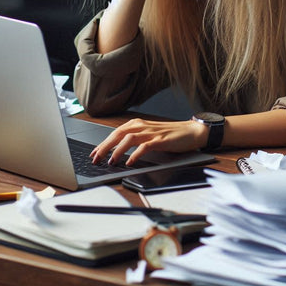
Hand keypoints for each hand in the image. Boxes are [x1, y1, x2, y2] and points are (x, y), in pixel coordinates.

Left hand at [90, 118, 207, 165]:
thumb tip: (118, 150)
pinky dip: (135, 154)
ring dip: (117, 150)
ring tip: (111, 161)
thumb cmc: (170, 134)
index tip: (93, 153)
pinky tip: (130, 162)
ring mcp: (152, 132)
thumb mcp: (149, 134)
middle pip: (118, 134)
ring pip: (129, 139)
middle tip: (95, 158)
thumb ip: (135, 139)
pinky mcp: (161, 140)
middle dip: (104, 146)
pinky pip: (145, 146)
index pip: (115, 132)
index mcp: (138, 124)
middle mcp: (143, 126)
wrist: (191, 132)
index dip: (103, 143)